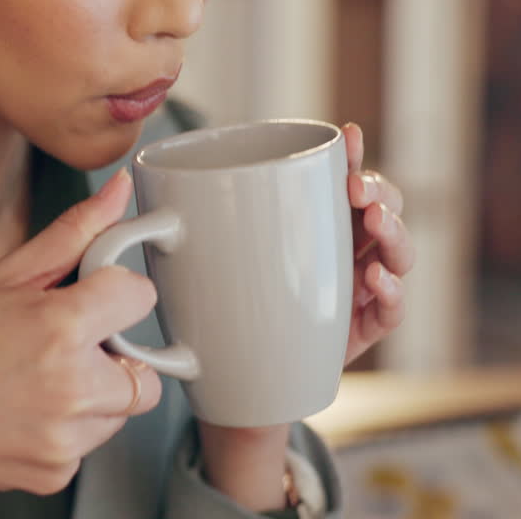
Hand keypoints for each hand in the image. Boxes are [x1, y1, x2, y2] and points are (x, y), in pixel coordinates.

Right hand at [0, 169, 162, 518]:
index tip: (91, 298)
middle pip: (144, 368)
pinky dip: (67, 428)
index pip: (140, 296)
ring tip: (34, 379)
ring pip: (119, 409)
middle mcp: (71, 386)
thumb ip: (72, 235)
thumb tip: (118, 192)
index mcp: (60, 327)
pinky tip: (24, 411)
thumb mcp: (0, 279)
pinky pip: (89, 442)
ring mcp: (66, 436)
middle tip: (58, 347)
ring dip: (93, 393)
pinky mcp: (57, 471)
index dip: (116, 292)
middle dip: (112, 355)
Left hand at [195, 123, 417, 510]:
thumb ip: (164, 225)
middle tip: (357, 191)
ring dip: (394, 234)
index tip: (344, 136)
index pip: (336, 177)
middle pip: (376, 206)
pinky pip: (390, 312)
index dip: (349, 153)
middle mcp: (336, 248)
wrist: (226, 383)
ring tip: (375, 226)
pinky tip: (377, 282)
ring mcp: (352, 288)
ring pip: (394, 252)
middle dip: (377, 189)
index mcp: (303, 220)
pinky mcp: (358, 333)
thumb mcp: (184, 261)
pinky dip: (393, 294)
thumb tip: (126, 178)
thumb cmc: (207, 311)